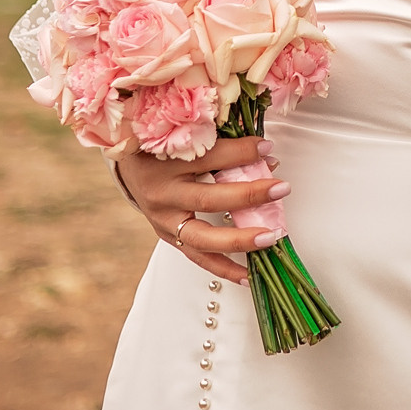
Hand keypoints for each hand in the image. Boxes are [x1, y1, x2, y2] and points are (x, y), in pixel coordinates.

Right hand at [113, 137, 290, 284]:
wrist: (130, 165)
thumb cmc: (163, 144)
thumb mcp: (186, 134)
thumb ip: (223, 141)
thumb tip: (268, 154)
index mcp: (165, 159)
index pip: (210, 156)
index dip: (241, 151)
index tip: (268, 147)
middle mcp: (162, 192)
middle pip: (207, 198)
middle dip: (248, 195)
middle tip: (281, 189)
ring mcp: (162, 219)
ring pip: (201, 237)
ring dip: (239, 239)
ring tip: (269, 237)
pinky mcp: (165, 236)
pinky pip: (197, 256)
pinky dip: (223, 268)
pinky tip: (248, 275)